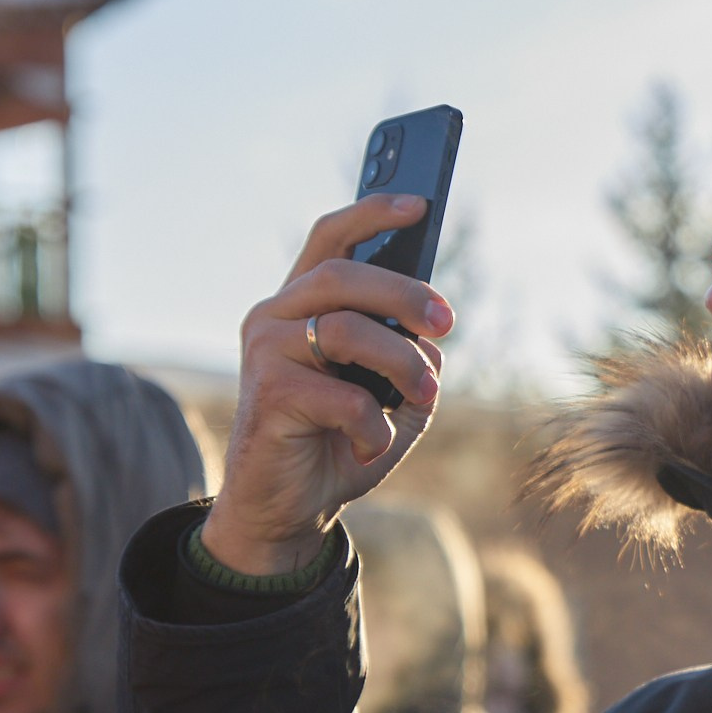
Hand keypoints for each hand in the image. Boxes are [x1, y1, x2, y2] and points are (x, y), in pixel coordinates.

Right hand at [204, 194, 454, 575]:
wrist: (290, 508)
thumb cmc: (340, 444)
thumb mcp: (393, 397)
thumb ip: (412, 359)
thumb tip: (430, 343)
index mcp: (303, 306)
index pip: (331, 239)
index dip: (372, 214)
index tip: (419, 204)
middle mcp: (275, 317)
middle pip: (344, 277)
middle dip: (406, 294)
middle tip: (446, 323)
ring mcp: (265, 352)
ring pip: (346, 328)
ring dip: (401, 363)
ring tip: (424, 396)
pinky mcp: (269, 395)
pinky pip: (343, 396)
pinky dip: (374, 424)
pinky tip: (371, 445)